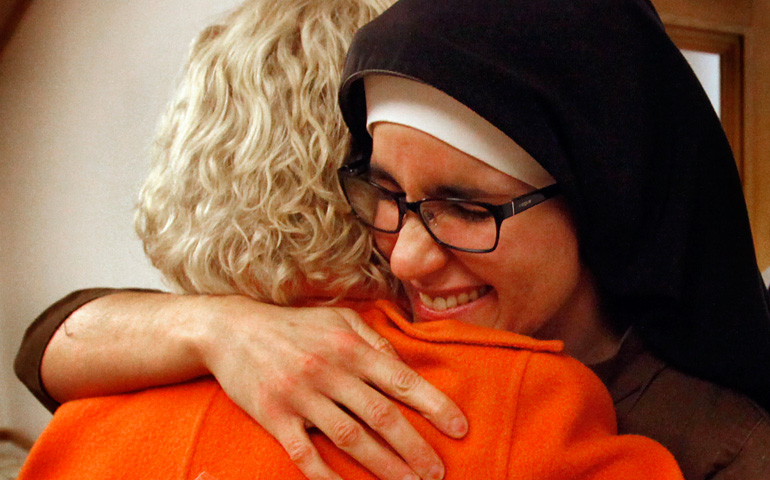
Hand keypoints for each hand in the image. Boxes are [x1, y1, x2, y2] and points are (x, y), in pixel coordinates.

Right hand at [196, 295, 467, 479]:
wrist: (231, 329)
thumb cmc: (294, 324)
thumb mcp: (339, 318)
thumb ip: (374, 339)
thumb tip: (404, 365)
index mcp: (349, 346)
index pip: (401, 380)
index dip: (435, 406)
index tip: (460, 429)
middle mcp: (329, 370)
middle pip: (382, 416)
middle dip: (416, 448)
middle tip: (439, 473)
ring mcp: (300, 395)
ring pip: (350, 438)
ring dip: (384, 467)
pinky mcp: (274, 416)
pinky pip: (304, 454)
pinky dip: (328, 477)